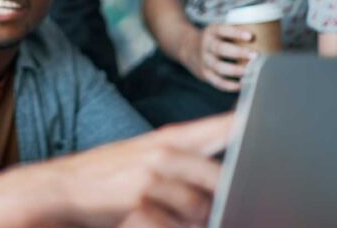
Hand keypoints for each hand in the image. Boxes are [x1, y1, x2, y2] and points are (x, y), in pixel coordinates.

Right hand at [53, 113, 232, 227]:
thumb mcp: (145, 156)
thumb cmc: (109, 176)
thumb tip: (222, 178)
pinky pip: (176, 225)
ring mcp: (151, 175)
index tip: (272, 118)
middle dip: (222, 199)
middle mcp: (163, 152)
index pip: (217, 127)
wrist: (64, 187)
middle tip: (222, 208)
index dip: (245, 124)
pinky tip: (160, 225)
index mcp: (169, 139)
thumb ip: (183, 162)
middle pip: (217, 179)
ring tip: (177, 220)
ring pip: (200, 207)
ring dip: (197, 222)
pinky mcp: (139, 199)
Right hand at [183, 23, 255, 92]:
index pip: (222, 29)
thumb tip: (270, 36)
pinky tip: (242, 85)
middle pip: (220, 49)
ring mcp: (204, 60)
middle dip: (238, 53)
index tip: (250, 36)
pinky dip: (229, 85)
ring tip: (250, 72)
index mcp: (211, 31)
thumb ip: (236, 32)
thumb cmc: (215, 39)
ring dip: (235, 70)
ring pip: (218, 66)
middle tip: (255, 55)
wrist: (188, 48)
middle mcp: (206, 45)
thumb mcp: (219, 30)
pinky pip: (216, 81)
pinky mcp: (205, 74)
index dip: (235, 32)